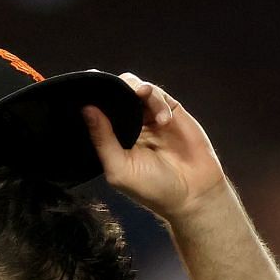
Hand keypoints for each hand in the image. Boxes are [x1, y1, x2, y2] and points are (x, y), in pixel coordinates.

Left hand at [82, 73, 228, 224]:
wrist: (193, 193)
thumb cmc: (153, 188)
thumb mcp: (120, 168)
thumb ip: (102, 139)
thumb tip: (86, 110)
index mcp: (114, 140)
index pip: (99, 112)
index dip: (94, 98)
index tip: (88, 87)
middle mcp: (130, 126)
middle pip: (117, 94)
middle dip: (116, 87)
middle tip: (118, 89)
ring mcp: (150, 118)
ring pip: (136, 89)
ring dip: (140, 92)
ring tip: (147, 103)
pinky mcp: (171, 111)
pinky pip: (158, 95)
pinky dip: (158, 102)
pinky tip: (164, 120)